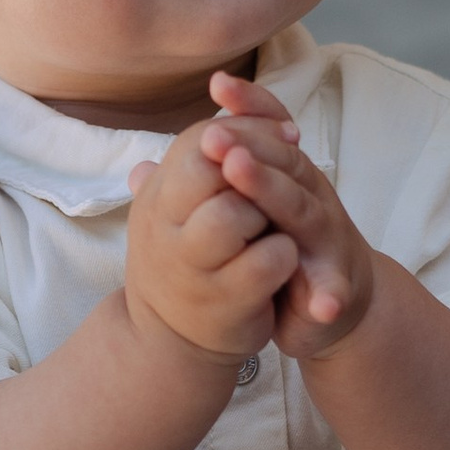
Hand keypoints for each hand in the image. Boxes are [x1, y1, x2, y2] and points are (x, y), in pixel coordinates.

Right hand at [123, 110, 298, 361]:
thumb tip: (212, 105)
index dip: (246, 130)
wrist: (171, 345)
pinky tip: (287, 254)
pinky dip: (280, 253)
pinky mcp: (224, 304)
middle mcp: (163, 229)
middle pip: (208, 169)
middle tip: (292, 151)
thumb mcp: (177, 211)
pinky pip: (263, 262)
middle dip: (253, 157)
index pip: (197, 141)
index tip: (288, 130)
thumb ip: (197, 160)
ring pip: (231, 216)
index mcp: (157, 200)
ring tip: (280, 208)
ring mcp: (191, 268)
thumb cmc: (185, 263)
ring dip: (265, 205)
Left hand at [198, 71, 377, 364]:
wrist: (332, 300)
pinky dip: (329, 293)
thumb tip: (141, 171)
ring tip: (240, 176)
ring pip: (303, 211)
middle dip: (249, 146)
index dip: (248, 106)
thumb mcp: (238, 211)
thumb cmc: (283, 247)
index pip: (269, 129)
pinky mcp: (337, 283)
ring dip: (275, 193)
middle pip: (282, 161)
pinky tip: (322, 303)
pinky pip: (334, 288)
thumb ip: (200, 187)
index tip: (216, 84)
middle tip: (214, 137)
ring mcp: (325, 239)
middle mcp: (309, 198)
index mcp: (285, 176)